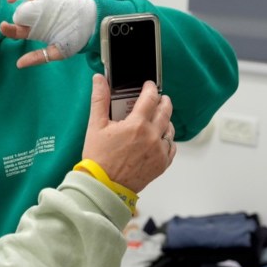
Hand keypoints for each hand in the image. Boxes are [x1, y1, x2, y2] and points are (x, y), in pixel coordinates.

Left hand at [0, 0, 96, 67]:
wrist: (92, 22)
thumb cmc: (76, 38)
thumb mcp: (57, 52)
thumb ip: (39, 57)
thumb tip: (19, 64)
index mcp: (37, 32)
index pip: (18, 32)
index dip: (9, 31)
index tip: (4, 29)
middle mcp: (36, 20)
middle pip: (18, 20)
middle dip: (9, 23)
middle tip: (5, 26)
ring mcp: (39, 8)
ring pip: (22, 7)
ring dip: (15, 9)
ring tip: (12, 14)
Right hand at [81, 74, 174, 192]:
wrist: (104, 186)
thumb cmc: (98, 158)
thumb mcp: (95, 126)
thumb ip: (100, 99)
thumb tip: (99, 80)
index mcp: (137, 124)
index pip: (150, 98)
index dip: (150, 88)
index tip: (149, 86)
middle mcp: (152, 136)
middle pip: (165, 111)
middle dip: (163, 101)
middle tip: (158, 98)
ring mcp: (159, 151)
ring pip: (170, 129)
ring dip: (165, 120)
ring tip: (158, 119)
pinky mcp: (162, 164)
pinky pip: (171, 147)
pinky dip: (167, 140)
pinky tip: (159, 139)